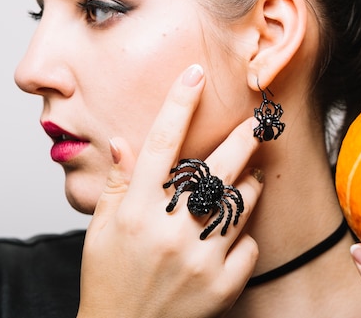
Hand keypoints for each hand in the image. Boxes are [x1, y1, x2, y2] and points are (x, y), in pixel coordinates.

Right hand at [76, 64, 263, 317]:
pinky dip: (244, 237)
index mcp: (134, 210)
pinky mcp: (223, 285)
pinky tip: (230, 239)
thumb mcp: (99, 231)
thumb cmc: (109, 280)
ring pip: (242, 203)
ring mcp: (199, 259)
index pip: (159, 143)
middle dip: (244, 138)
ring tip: (248, 180)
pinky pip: (250, 245)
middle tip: (260, 121)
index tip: (194, 74)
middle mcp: (168, 229)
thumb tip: (123, 143)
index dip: (178, 103)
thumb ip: (115, 184)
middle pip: (216, 167)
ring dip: (249, 186)